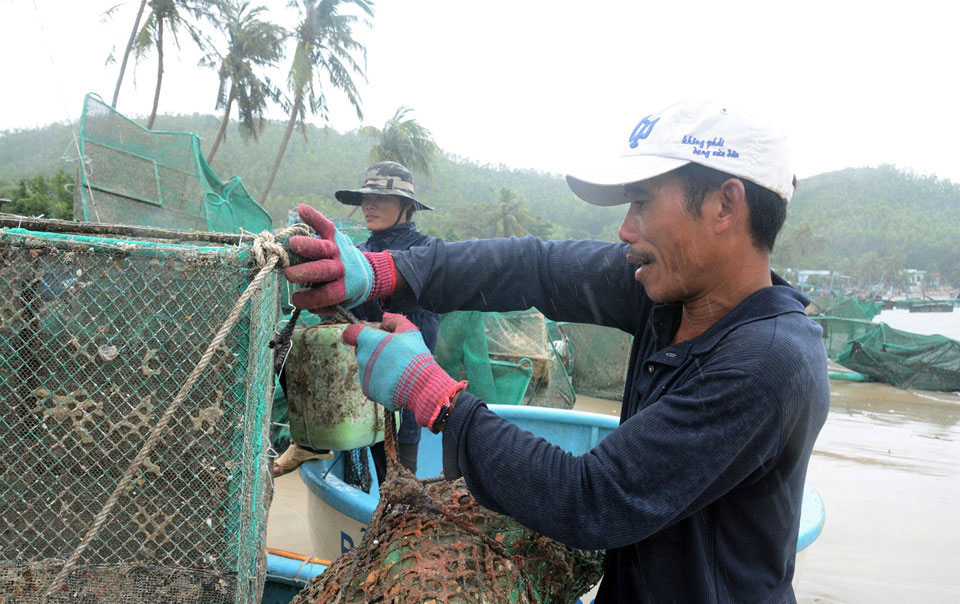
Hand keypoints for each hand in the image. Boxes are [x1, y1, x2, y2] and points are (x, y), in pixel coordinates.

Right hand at [284, 204, 396, 312]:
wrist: (370, 272)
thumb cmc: (347, 290)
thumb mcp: (341, 303)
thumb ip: (324, 307)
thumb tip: (304, 304)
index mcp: (344, 288)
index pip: (327, 294)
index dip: (310, 299)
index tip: (295, 300)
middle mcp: (342, 269)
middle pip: (324, 270)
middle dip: (306, 272)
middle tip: (289, 275)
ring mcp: (339, 251)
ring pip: (324, 248)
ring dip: (308, 245)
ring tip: (291, 244)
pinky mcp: (336, 236)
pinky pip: (326, 225)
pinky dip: (314, 216)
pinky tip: (300, 209)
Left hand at [342, 313, 466, 431]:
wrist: (420, 386)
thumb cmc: (415, 356)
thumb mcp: (409, 331)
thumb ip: (394, 320)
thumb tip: (384, 318)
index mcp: (368, 340)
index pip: (350, 333)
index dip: (361, 332)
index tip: (375, 336)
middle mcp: (361, 357)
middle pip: (362, 350)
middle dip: (373, 349)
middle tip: (393, 353)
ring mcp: (363, 375)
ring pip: (367, 366)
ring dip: (378, 365)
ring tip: (398, 369)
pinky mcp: (367, 390)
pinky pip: (371, 381)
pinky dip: (381, 381)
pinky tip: (396, 380)